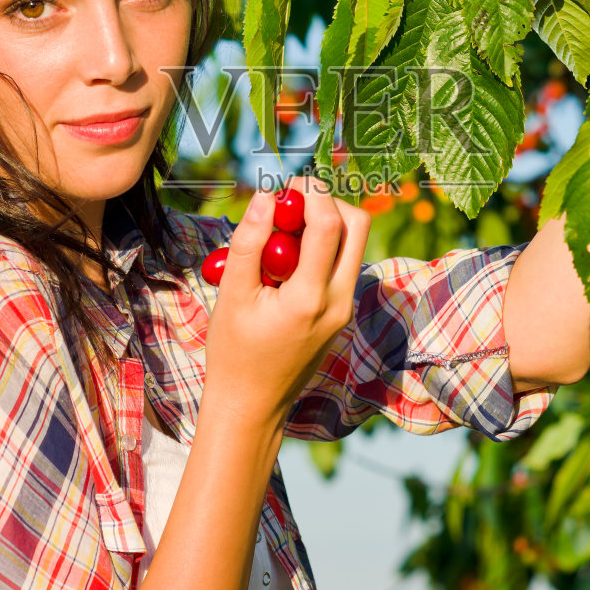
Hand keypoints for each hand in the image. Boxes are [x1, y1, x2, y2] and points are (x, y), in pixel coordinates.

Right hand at [201, 176, 370, 429]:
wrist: (252, 404)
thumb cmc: (234, 352)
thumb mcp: (232, 294)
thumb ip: (249, 242)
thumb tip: (267, 197)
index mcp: (310, 298)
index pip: (328, 225)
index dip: (311, 192)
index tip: (286, 185)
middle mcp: (338, 301)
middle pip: (357, 226)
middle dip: (328, 202)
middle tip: (290, 203)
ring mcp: (345, 308)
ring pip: (354, 244)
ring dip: (326, 223)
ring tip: (283, 231)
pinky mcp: (342, 312)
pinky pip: (342, 264)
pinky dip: (322, 247)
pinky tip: (285, 258)